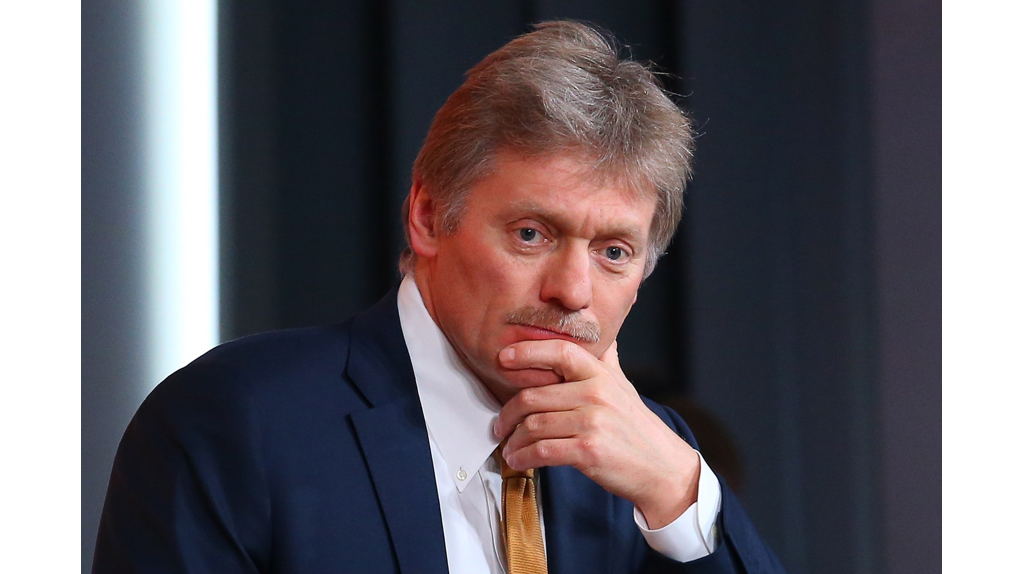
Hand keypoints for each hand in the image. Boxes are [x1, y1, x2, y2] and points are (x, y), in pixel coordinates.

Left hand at [492, 339, 700, 528]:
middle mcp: (595, 394)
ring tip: (508, 447)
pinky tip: (518, 460)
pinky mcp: (588, 451)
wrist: (662, 468)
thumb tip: (603, 334)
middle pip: (533, 396)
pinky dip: (523, 457)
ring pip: (533, 425)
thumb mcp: (623, 386)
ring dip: (513, 440)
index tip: (504, 357)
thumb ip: (606, 361)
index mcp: (600, 375)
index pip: (559, 351)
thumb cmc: (636, 427)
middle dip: (508, 413)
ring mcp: (592, 422)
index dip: (527, 351)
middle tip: (500, 424)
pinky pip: (542, 451)